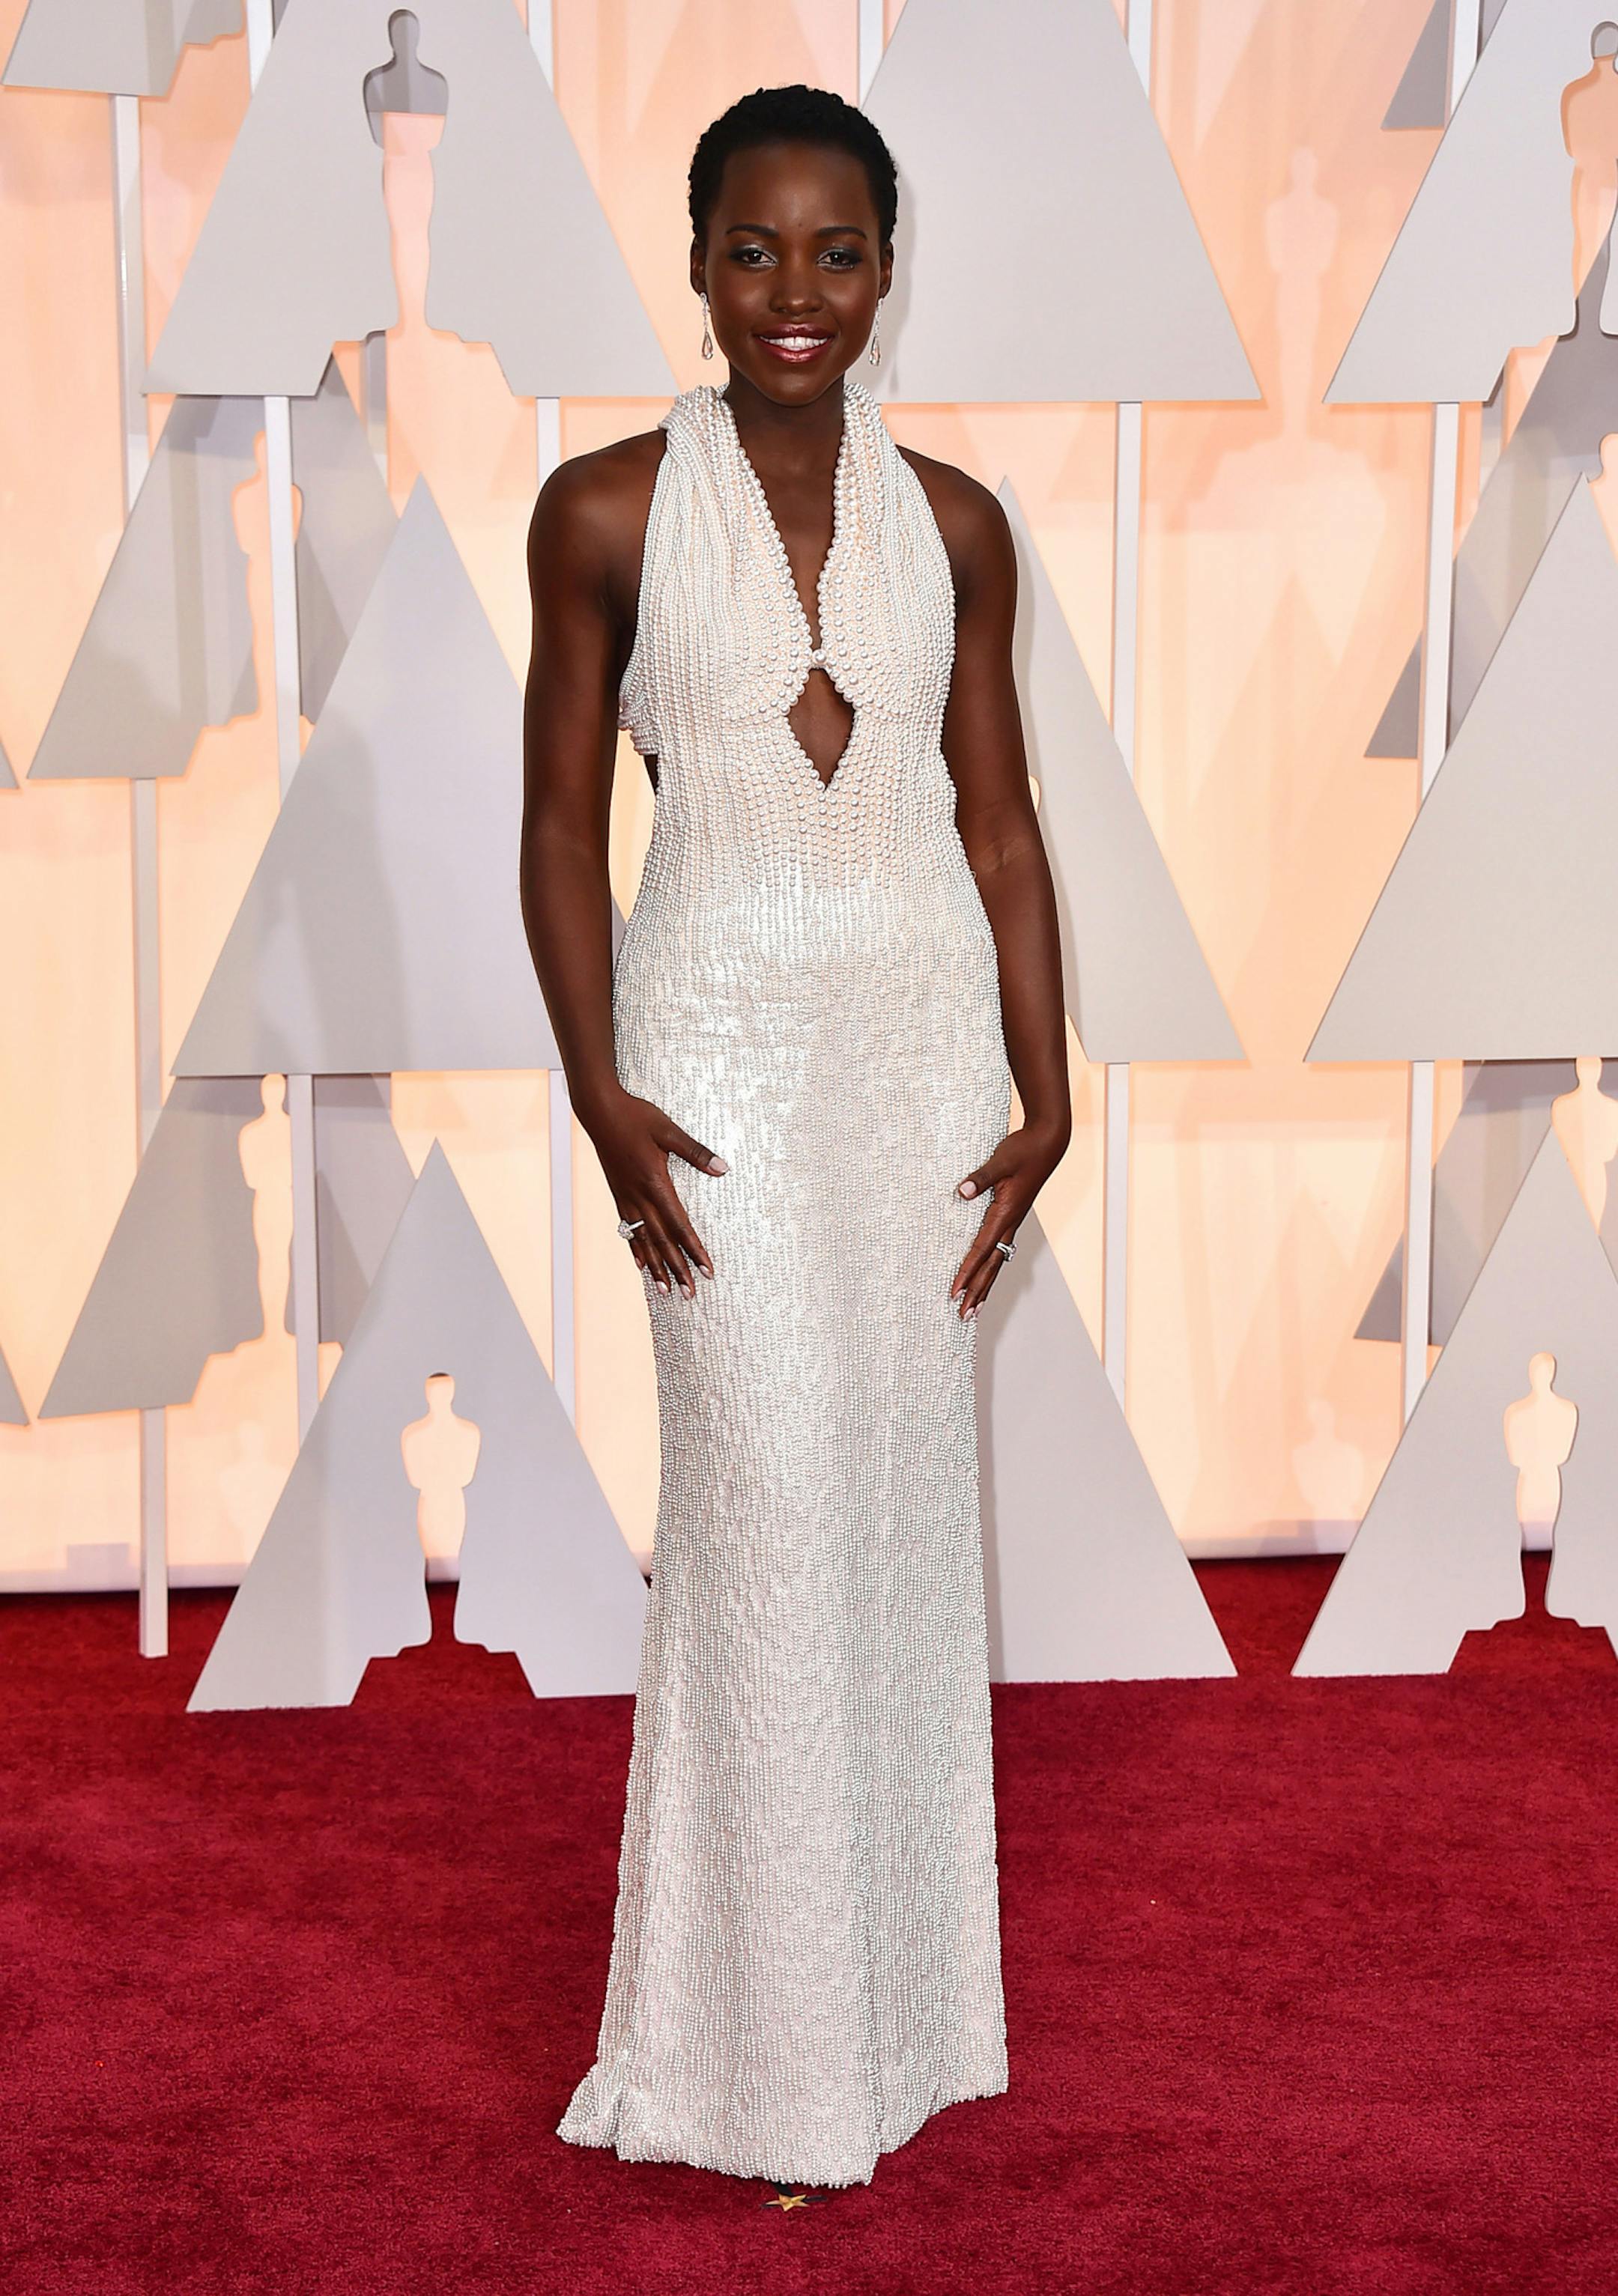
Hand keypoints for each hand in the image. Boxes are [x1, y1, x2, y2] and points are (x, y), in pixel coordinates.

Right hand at [584, 1087, 726, 1297]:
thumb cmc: (636, 1117)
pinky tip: (641, 1265)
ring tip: (667, 1290)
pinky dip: (636, 1249)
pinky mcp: (618, 1195)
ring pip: (644, 1241)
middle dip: (678, 1268)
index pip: (680, 1225)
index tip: (707, 1270)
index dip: (694, 1250)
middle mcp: (639, 1197)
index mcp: (655, 1183)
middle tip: (690, 1294)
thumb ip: (695, 1152)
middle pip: (663, 1241)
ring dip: (657, 1267)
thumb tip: (722, 1168)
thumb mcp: (668, 1130)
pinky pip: (628, 1229)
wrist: (599, 1112)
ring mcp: (626, 1199)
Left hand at [949, 1121, 1068, 1318]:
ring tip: (976, 1307)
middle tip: (963, 1315)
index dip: (966, 1272)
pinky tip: (987, 1274)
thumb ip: (981, 1178)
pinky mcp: (1013, 1216)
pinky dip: (992, 1267)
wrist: (1048, 1143)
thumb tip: (962, 1192)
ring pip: (998, 1261)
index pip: (981, 1250)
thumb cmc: (1024, 1150)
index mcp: (1005, 1214)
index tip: (954, 1292)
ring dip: (986, 1285)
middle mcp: (1010, 1223)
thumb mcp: (1000, 1160)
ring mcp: (1013, 1222)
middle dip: (977, 1291)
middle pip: (992, 1266)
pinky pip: (1001, 1249)